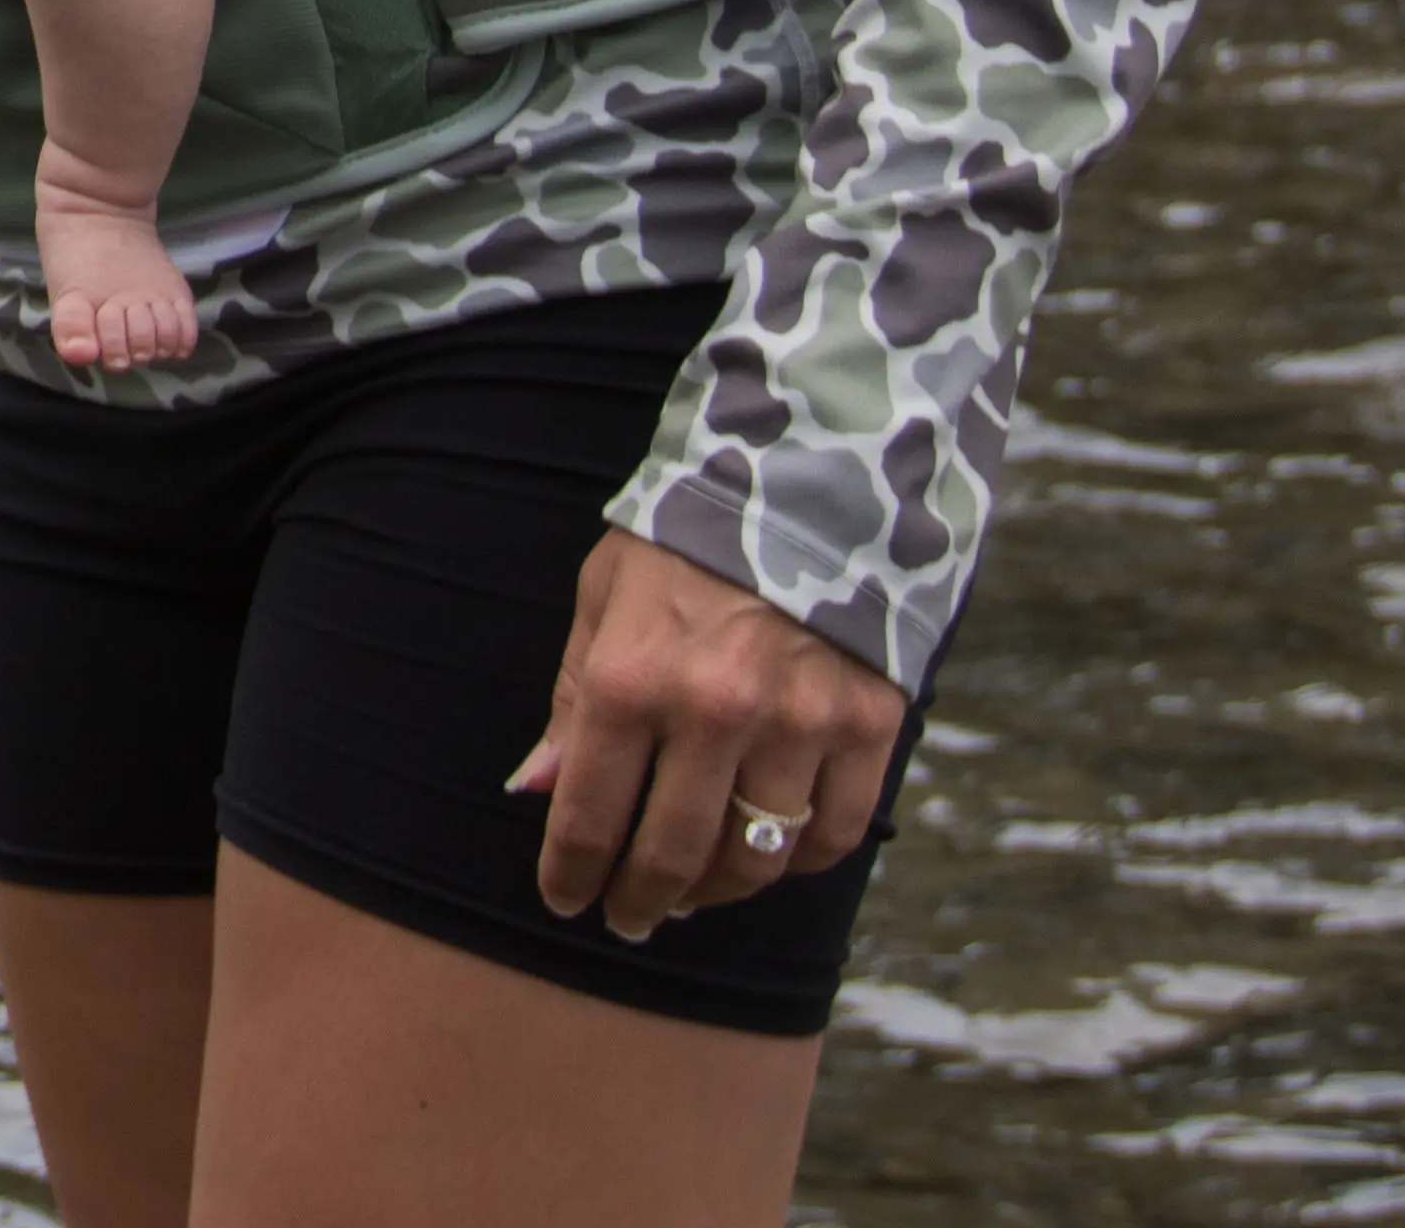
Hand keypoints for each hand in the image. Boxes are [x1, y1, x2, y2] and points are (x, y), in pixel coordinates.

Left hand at [509, 531, 911, 941]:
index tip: (565, 903)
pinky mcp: (868, 726)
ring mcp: (799, 723)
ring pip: (753, 859)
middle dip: (639, 902)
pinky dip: (797, 864)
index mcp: (630, 679)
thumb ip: (572, 701)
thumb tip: (535, 791)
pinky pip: (832, 836)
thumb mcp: (601, 600)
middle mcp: (713, 711)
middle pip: (670, 854)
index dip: (571, 874)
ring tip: (690, 896)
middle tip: (627, 919)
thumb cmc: (681, 544)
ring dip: (715, 893)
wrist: (803, 485)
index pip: (587, 814)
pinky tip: (767, 859)